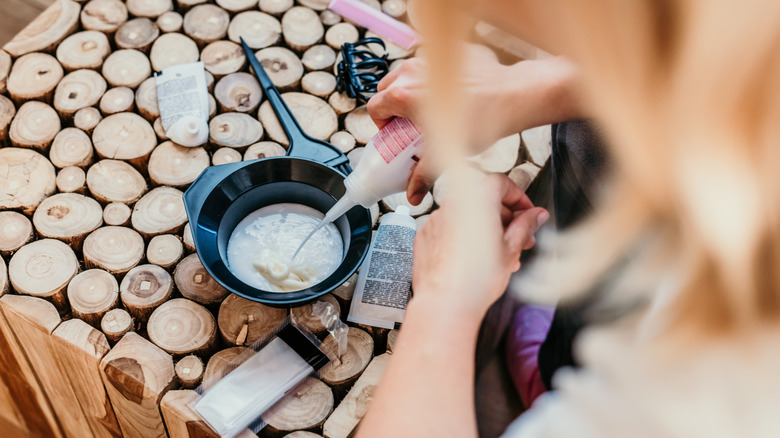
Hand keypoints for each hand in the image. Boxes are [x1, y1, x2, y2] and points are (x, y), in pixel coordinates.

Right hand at [367, 49, 582, 204]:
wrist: (512, 95)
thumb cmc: (481, 120)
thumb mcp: (444, 153)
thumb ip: (422, 175)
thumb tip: (413, 195)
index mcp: (403, 95)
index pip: (375, 108)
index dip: (382, 124)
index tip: (395, 134)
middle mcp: (411, 72)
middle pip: (386, 89)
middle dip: (394, 107)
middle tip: (409, 124)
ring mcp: (429, 58)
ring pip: (406, 74)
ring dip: (410, 90)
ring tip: (429, 109)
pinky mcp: (448, 52)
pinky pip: (430, 64)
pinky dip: (432, 78)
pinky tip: (450, 94)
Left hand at [411, 173, 548, 319]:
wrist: (444, 303)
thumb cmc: (476, 279)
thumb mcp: (511, 249)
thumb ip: (526, 225)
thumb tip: (535, 215)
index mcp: (476, 198)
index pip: (502, 183)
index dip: (519, 199)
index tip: (528, 214)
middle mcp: (453, 203)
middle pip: (484, 200)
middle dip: (505, 218)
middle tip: (520, 239)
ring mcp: (436, 219)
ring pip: (467, 216)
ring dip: (486, 229)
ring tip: (501, 255)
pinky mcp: (425, 235)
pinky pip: (450, 229)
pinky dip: (464, 238)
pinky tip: (476, 259)